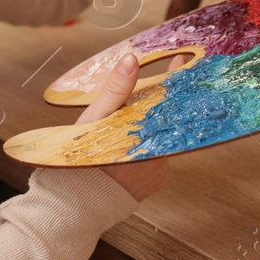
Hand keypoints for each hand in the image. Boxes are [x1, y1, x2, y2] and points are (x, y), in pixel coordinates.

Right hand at [74, 52, 167, 200]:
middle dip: (156, 104)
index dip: (174, 76)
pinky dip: (149, 147)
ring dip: (151, 127)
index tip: (180, 59)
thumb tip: (131, 59)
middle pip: (164, 117)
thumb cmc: (83, 155)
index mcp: (147, 128)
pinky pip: (159, 155)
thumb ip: (116, 89)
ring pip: (161, 135)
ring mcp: (162, 165)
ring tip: (128, 126)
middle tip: (146, 92)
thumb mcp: (96, 117)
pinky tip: (130, 145)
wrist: (78, 200)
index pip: (168, 96)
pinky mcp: (159, 179)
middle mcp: (161, 148)